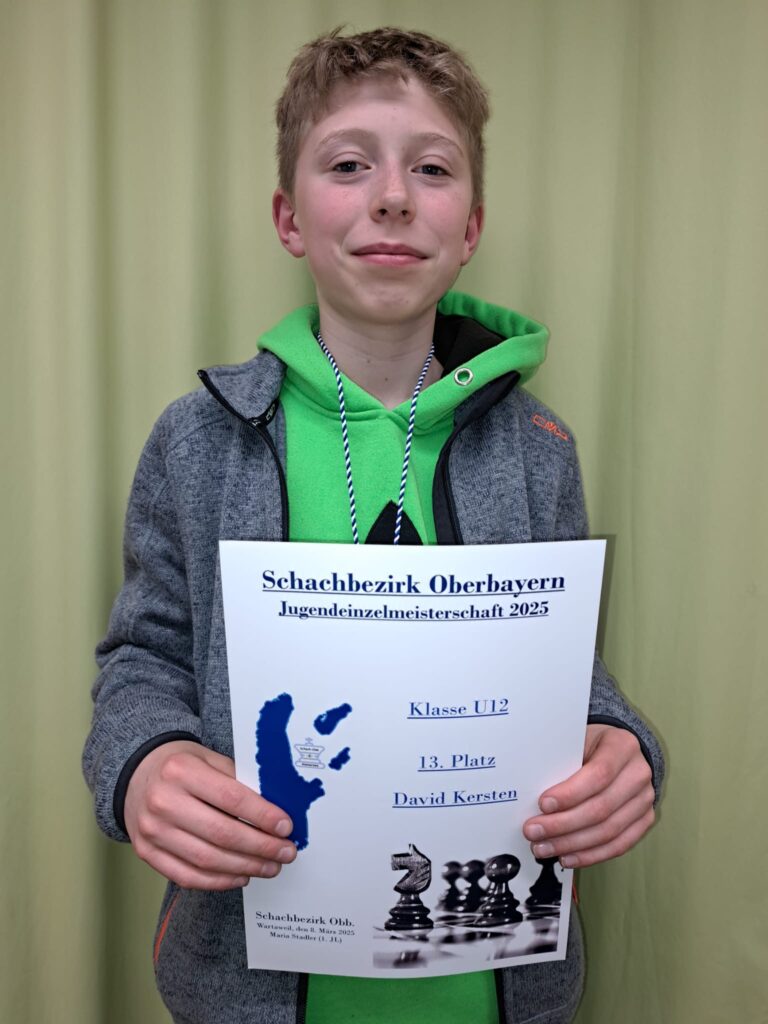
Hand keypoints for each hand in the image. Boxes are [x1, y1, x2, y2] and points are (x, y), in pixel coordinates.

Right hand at [124, 740, 296, 889]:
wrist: (136, 776)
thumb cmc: (180, 766)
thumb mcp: (207, 758)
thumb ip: (237, 780)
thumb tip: (274, 810)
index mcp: (180, 771)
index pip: (231, 798)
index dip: (262, 816)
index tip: (286, 827)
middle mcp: (163, 802)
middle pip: (221, 834)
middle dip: (261, 847)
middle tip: (286, 852)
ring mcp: (152, 831)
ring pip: (207, 860)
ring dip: (246, 867)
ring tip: (271, 866)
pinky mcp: (147, 853)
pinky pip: (188, 876)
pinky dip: (219, 881)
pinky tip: (242, 876)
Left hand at [522, 724, 654, 867]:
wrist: (621, 751)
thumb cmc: (592, 745)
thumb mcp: (577, 740)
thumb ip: (562, 760)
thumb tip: (530, 790)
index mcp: (622, 746)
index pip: (599, 774)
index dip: (570, 793)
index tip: (542, 804)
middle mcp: (639, 774)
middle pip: (602, 808)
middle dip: (563, 824)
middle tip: (533, 831)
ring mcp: (645, 800)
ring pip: (609, 831)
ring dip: (572, 844)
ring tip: (543, 847)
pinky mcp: (645, 820)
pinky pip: (619, 845)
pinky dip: (590, 855)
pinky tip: (567, 857)